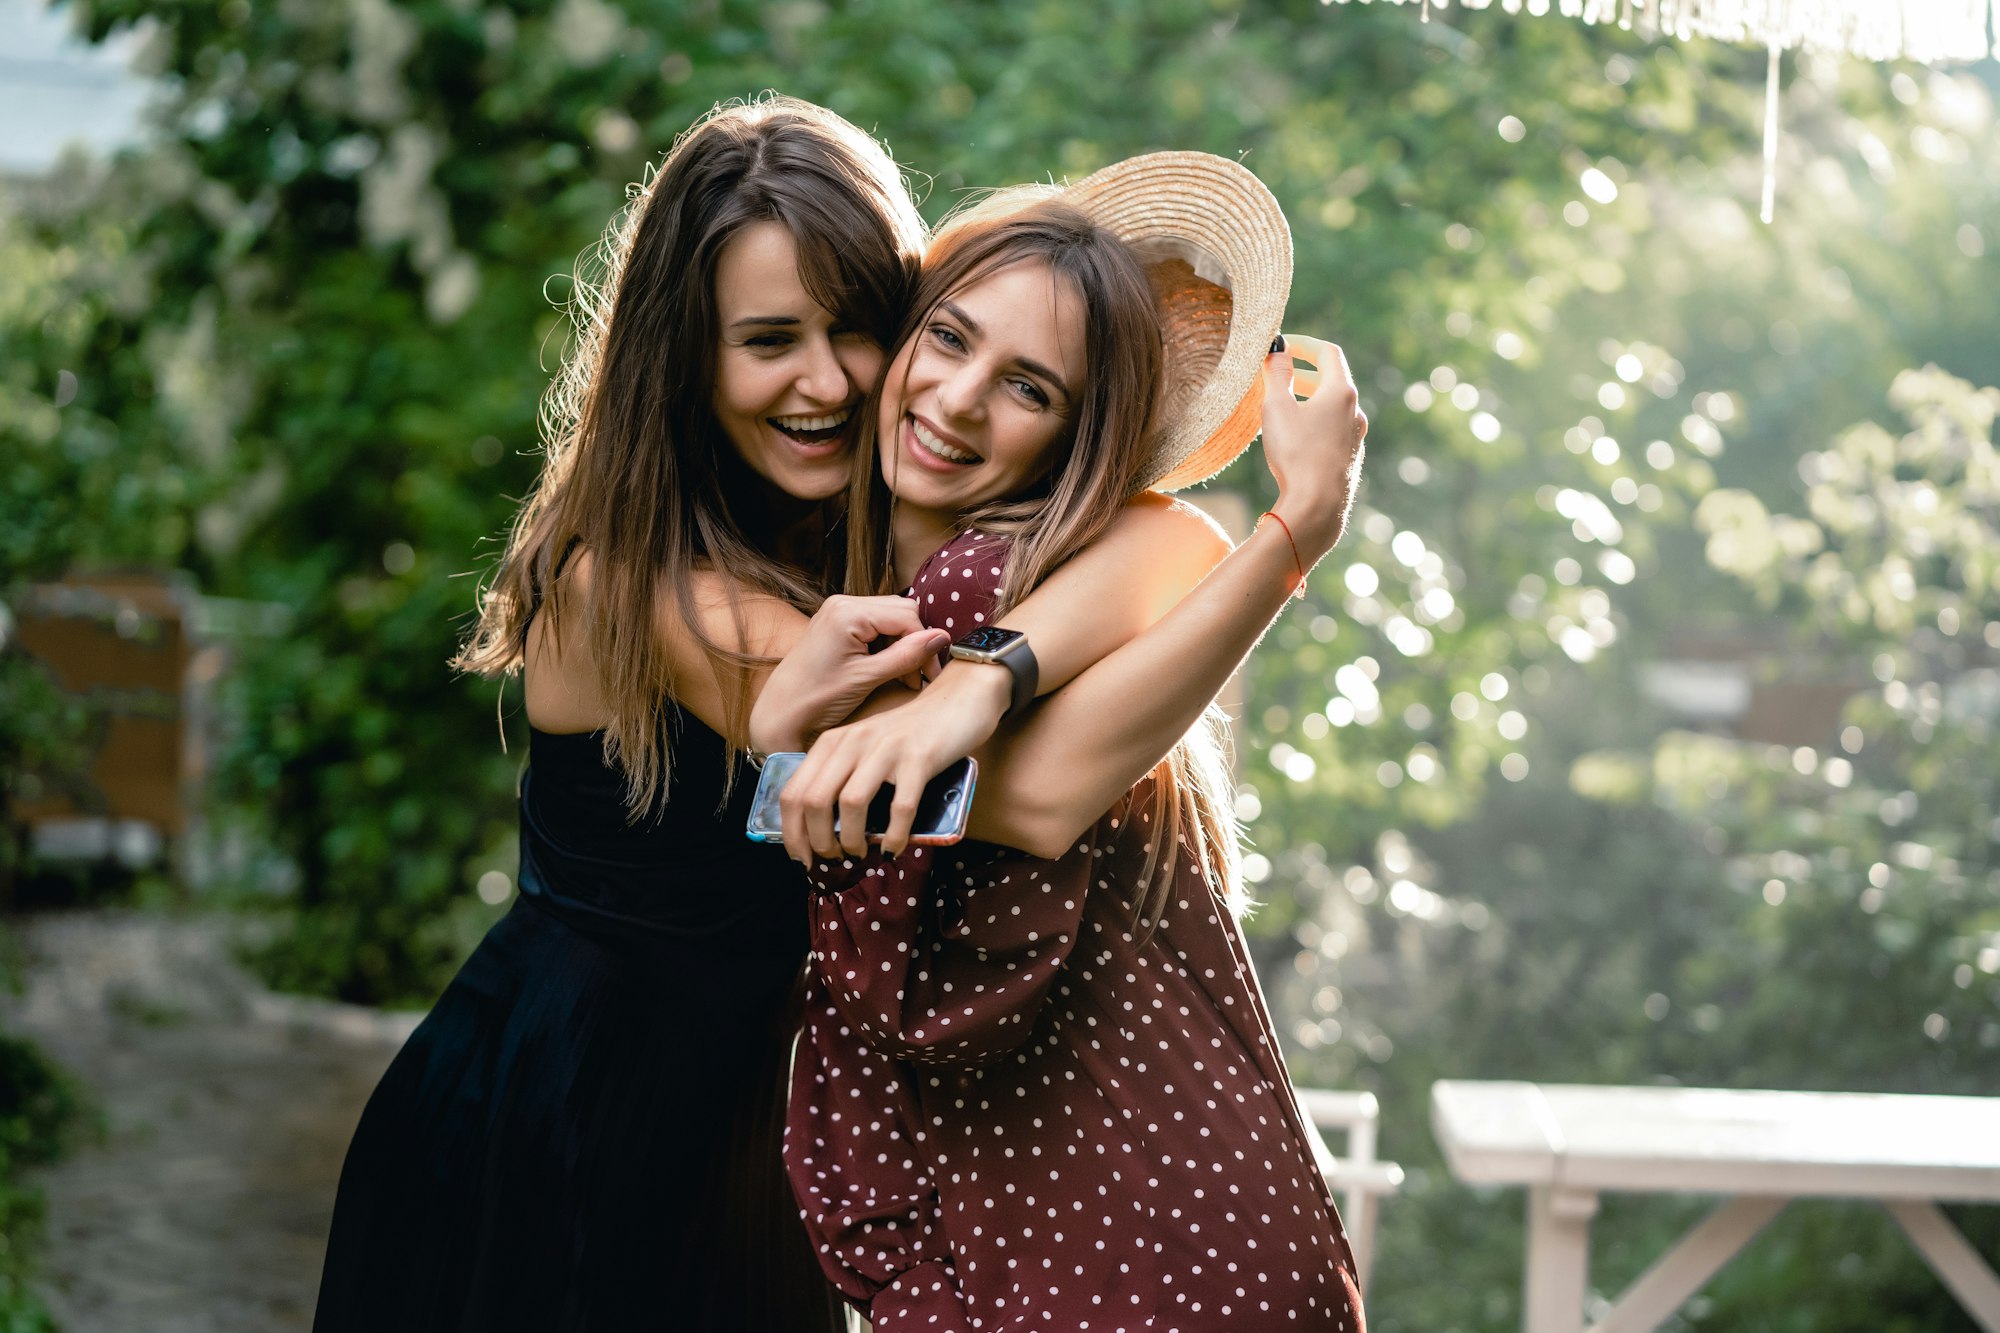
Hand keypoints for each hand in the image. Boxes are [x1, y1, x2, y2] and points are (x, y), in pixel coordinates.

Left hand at [748, 595, 950, 754]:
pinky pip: (876, 624)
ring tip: (902, 677)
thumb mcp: (867, 678)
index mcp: (848, 612)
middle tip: (916, 677)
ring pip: (892, 616)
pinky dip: (887, 645)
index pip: (907, 616)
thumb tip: (942, 637)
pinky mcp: (838, 621)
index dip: (925, 644)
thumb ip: (906, 656)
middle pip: (902, 610)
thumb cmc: (818, 698)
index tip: (930, 675)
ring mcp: (839, 609)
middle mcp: (843, 602)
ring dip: (903, 644)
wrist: (780, 711)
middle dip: (915, 642)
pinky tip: (886, 669)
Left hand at [777, 663, 1011, 862]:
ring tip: (859, 853)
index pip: (794, 792)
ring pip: (851, 804)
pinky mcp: (919, 757)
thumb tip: (824, 832)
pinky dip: (894, 836)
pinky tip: (894, 848)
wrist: (959, 699)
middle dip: (818, 842)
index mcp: (833, 743)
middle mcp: (853, 742)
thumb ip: (843, 777)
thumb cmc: (910, 734)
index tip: (801, 858)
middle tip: (834, 859)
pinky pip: (900, 807)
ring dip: (851, 840)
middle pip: (815, 801)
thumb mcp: (866, 749)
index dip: (791, 833)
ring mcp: (886, 749)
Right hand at [1259, 333, 1367, 559]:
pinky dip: (1315, 422)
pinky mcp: (1348, 459)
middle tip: (1278, 374)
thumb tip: (1277, 348)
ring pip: (1332, 407)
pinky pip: (1333, 429)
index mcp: (1340, 391)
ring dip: (1309, 399)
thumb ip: (1277, 374)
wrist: (1317, 507)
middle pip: (1331, 379)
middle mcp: (1354, 411)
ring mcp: (1355, 436)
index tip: (1283, 345)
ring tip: (1283, 406)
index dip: (1304, 344)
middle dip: (1303, 372)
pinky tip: (1296, 438)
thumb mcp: (1276, 408)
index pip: (1327, 352)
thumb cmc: (1296, 454)